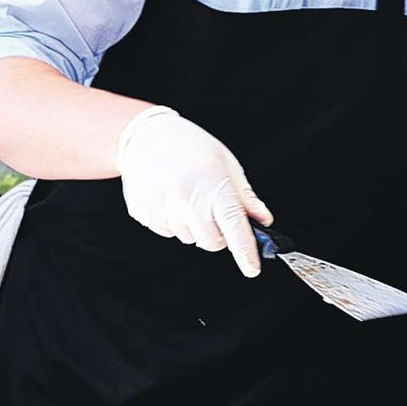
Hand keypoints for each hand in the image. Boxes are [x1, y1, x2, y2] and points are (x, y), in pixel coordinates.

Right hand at [116, 106, 272, 276]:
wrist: (147, 136)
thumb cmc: (192, 147)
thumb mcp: (227, 165)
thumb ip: (246, 197)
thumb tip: (263, 220)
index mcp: (214, 186)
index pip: (234, 227)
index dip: (245, 252)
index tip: (252, 268)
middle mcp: (187, 200)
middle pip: (210, 242)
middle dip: (218, 236)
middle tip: (214, 211)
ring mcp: (162, 208)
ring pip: (188, 238)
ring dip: (193, 226)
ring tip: (188, 195)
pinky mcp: (143, 213)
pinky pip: (165, 231)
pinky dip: (172, 221)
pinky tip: (170, 197)